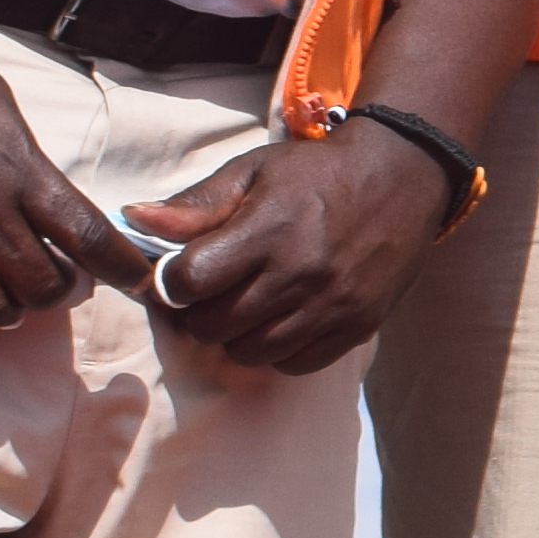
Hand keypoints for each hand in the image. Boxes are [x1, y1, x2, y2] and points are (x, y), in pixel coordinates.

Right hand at [0, 5, 150, 336]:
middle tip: (57, 283)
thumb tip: (46, 190)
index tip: (140, 281)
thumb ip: (23, 154)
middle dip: (59, 293)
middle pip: (41, 284)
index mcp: (16, 166)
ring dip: (9, 313)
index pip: (88, 234)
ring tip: (9, 300)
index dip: (122, 268)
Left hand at [123, 125, 451, 373]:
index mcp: (267, 229)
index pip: (188, 282)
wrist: (404, 178)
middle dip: (200, 311)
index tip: (180, 274)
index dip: (171, 283)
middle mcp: (299, 272)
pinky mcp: (357, 326)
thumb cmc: (317, 174)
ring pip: (250, 351)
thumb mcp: (253, 173)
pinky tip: (282, 320)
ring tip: (248, 306)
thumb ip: (195, 205)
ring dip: (237, 335)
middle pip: (212, 325)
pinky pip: (294, 364)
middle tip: (213, 292)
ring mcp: (331, 304)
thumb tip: (133, 221)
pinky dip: (279, 350)